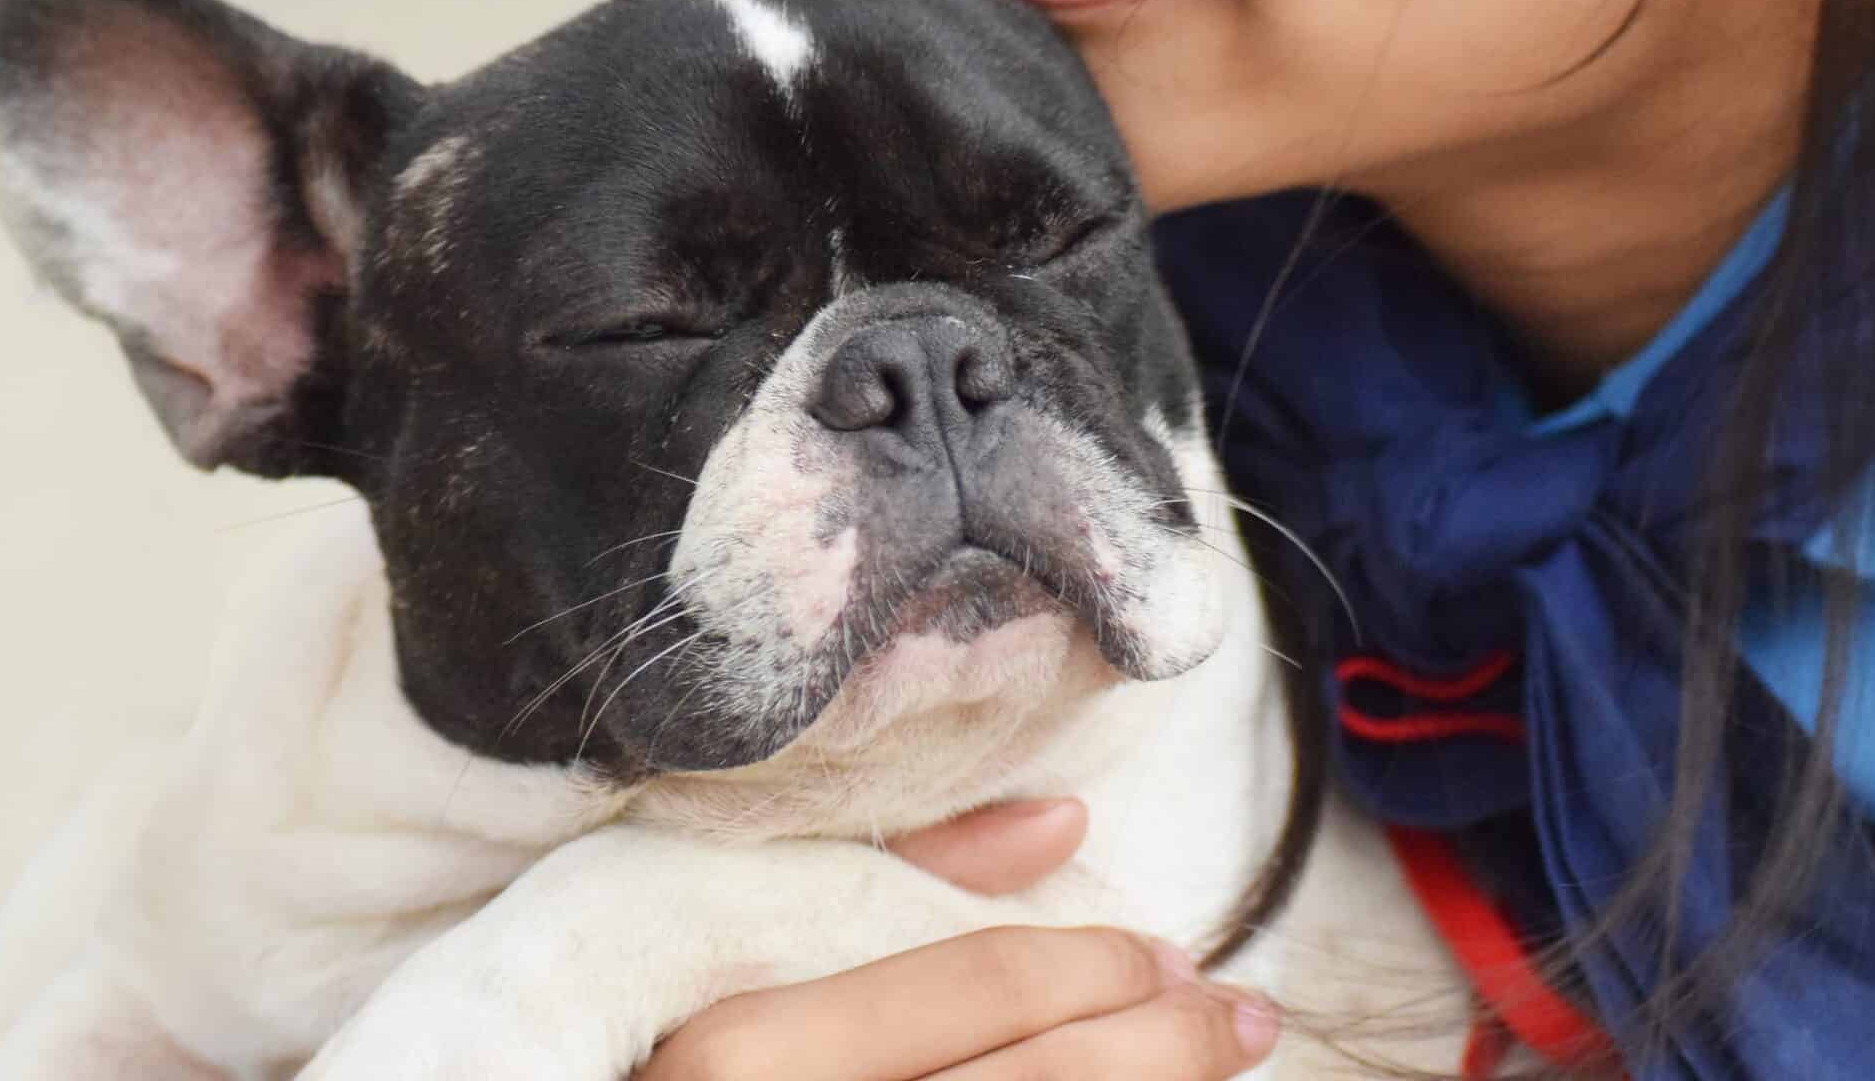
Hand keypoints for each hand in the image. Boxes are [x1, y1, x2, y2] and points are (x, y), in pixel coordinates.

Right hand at [638, 799, 1280, 1079]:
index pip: (984, 989)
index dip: (1105, 967)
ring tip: (1223, 1061)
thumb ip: (875, 884)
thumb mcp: (704, 946)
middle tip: (1240, 1014)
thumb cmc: (633, 1051)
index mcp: (738, 1053)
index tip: (1172, 956)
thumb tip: (1062, 819)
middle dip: (1169, 1045)